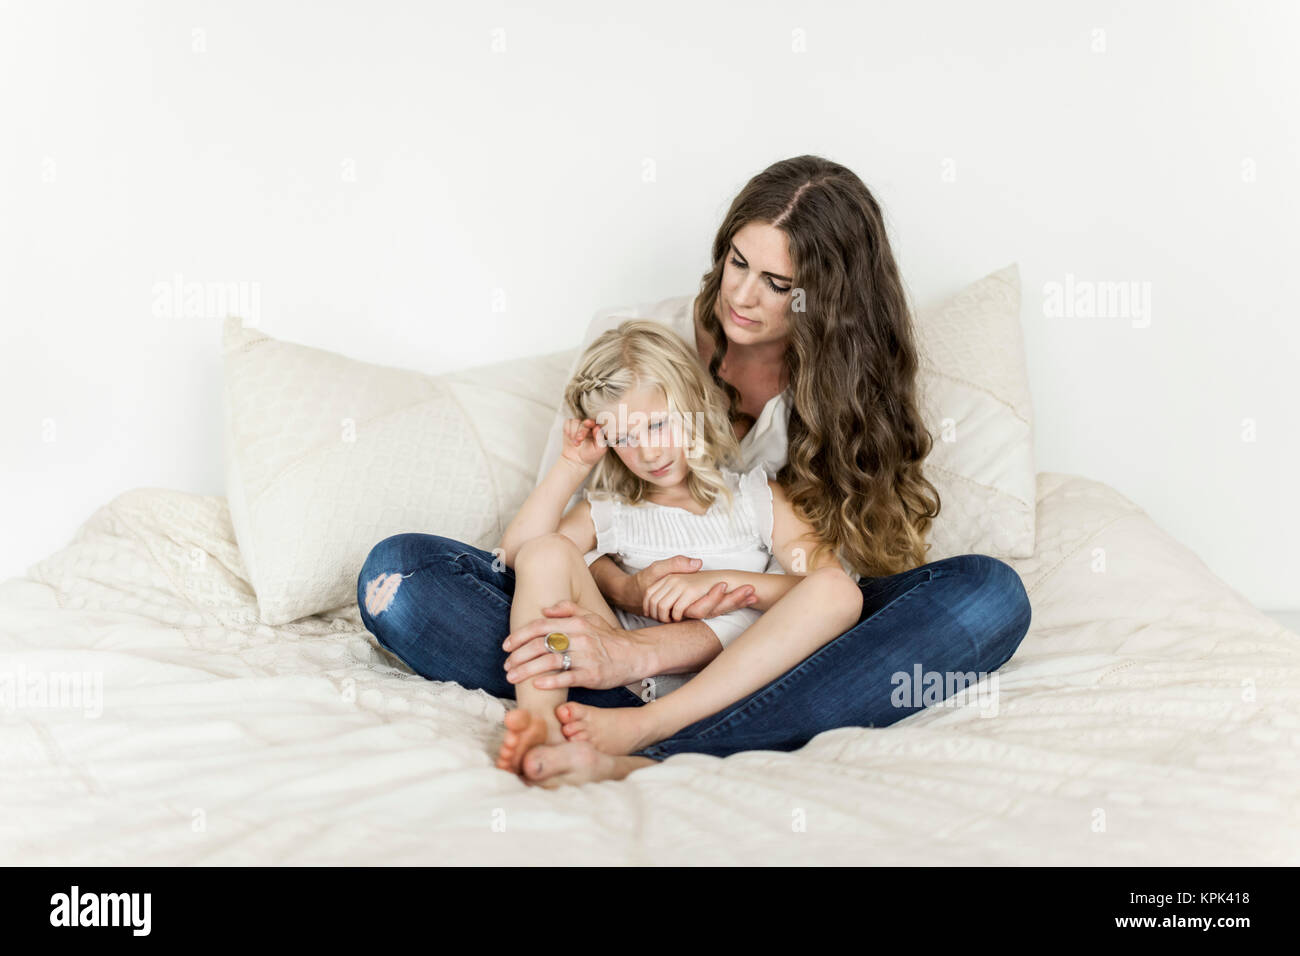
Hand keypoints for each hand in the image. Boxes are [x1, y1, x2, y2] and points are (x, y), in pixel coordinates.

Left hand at [501, 600, 642, 690]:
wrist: (635, 654)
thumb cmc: (609, 638)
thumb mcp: (590, 616)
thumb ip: (567, 609)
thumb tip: (544, 609)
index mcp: (575, 623)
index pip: (540, 626)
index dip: (520, 636)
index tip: (506, 646)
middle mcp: (579, 637)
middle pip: (541, 644)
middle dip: (519, 655)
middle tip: (506, 665)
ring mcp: (585, 656)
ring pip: (550, 661)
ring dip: (527, 670)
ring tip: (512, 677)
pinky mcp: (592, 674)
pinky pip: (567, 677)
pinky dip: (550, 681)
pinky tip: (536, 685)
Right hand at [559, 417, 606, 468]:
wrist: (577, 461)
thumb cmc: (590, 455)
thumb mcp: (599, 449)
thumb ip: (600, 439)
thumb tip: (597, 428)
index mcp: (598, 430)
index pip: (596, 422)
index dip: (591, 422)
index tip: (587, 423)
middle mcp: (589, 426)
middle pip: (585, 421)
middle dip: (581, 430)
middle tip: (579, 439)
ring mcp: (579, 425)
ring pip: (575, 421)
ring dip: (574, 432)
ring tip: (575, 443)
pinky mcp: (569, 427)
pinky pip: (568, 422)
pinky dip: (568, 430)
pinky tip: (570, 438)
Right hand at [628, 556, 755, 621]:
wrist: (633, 596)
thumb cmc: (644, 582)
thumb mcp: (657, 569)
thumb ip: (676, 565)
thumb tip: (698, 563)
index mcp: (681, 604)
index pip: (706, 605)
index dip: (724, 598)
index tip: (740, 588)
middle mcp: (687, 612)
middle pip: (717, 610)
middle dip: (736, 601)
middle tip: (754, 593)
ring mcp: (688, 614)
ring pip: (717, 611)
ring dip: (736, 603)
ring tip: (754, 596)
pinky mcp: (690, 613)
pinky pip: (711, 609)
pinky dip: (729, 602)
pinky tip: (745, 597)